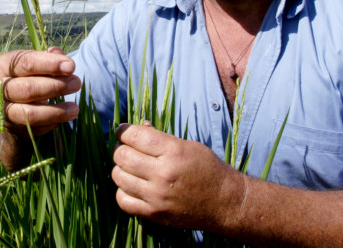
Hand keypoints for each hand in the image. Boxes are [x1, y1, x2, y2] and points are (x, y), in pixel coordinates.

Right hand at [0, 46, 80, 136]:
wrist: (9, 102)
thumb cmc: (27, 75)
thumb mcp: (34, 62)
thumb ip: (48, 57)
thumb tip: (61, 58)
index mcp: (3, 66)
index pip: (27, 63)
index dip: (50, 64)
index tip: (71, 66)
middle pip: (28, 89)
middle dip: (56, 86)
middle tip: (76, 83)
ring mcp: (4, 111)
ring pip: (30, 114)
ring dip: (56, 112)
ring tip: (75, 108)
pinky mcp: (13, 128)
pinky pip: (35, 128)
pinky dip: (52, 123)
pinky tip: (64, 116)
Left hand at [111, 122, 243, 230]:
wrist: (224, 202)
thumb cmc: (207, 168)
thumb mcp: (188, 145)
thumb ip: (160, 137)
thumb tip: (137, 127)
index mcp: (174, 152)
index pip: (135, 136)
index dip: (123, 130)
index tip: (122, 130)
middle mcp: (163, 174)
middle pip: (122, 156)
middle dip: (120, 148)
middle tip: (126, 147)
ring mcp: (157, 196)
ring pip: (118, 177)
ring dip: (120, 168)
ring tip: (130, 166)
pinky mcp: (154, 214)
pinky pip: (123, 200)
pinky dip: (123, 190)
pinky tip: (132, 185)